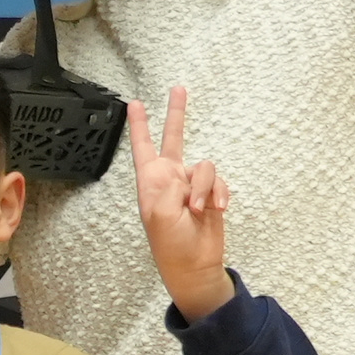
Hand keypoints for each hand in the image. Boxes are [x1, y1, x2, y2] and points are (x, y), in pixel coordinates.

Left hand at [128, 85, 231, 322]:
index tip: (134, 103)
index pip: (143, 147)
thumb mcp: (162, 216)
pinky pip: (219, 181)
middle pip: (173, 138)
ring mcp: (191, 185)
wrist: (196, 266)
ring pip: (205, 166)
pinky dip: (220, 193)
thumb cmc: (171, 245)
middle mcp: (170, 178)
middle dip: (176, 114)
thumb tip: (185, 177)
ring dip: (206, 188)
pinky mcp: (210, 193)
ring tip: (200, 210)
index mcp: (151, 182)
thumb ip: (170, 189)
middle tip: (178, 89)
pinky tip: (218, 209)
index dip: (139, 126)